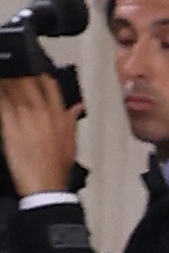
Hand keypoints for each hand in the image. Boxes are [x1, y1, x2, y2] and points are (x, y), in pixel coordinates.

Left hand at [0, 74, 81, 198]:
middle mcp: (43, 112)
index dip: (38, 72)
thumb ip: (71, 120)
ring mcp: (25, 117)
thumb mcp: (71, 142)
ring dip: (5, 80)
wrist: (45, 186)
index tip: (29, 66)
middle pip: (28, 81)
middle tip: (9, 66)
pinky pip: (1, 104)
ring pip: (12, 89)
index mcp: (59, 114)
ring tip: (1, 75)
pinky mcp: (9, 126)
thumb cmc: (56, 167)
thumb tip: (76, 106)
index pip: (49, 83)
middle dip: (18, 71)